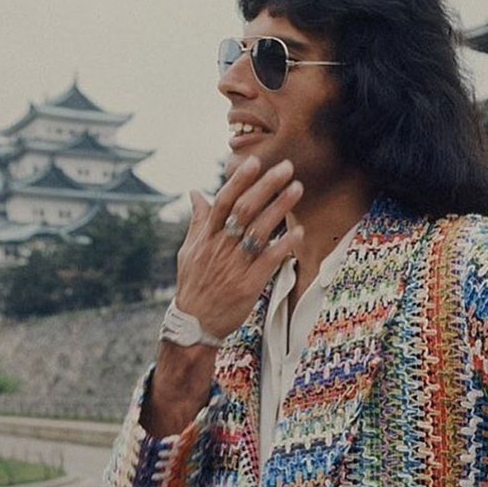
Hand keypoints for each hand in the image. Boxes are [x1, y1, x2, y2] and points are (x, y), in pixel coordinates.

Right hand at [175, 156, 304, 339]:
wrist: (194, 325)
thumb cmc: (194, 285)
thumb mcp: (188, 251)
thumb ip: (197, 221)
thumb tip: (195, 192)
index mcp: (206, 237)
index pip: (222, 202)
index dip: (239, 181)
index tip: (254, 161)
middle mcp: (220, 248)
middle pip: (244, 210)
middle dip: (266, 186)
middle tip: (286, 167)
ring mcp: (234, 266)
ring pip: (259, 231)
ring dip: (280, 208)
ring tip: (298, 189)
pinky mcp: (248, 285)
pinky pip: (269, 261)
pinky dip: (285, 245)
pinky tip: (299, 232)